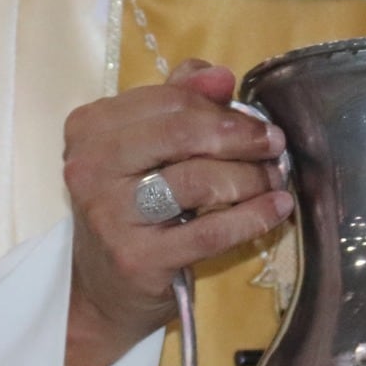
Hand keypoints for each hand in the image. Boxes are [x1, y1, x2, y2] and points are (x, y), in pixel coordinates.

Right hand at [62, 58, 291, 365]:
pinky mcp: (137, 258)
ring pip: (199, 180)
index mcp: (90, 127)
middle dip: (240, 136)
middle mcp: (89, 167)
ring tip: (273, 179)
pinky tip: (276, 209)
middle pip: (183, 133)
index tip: (257, 121)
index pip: (169, 100)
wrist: (102, 290)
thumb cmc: (131, 208)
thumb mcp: (144, 147)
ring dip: (249, 177)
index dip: (220, 107)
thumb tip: (221, 75)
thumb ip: (179, 102)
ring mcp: (109, 214)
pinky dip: (252, 217)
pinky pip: (210, 230)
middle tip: (274, 145)